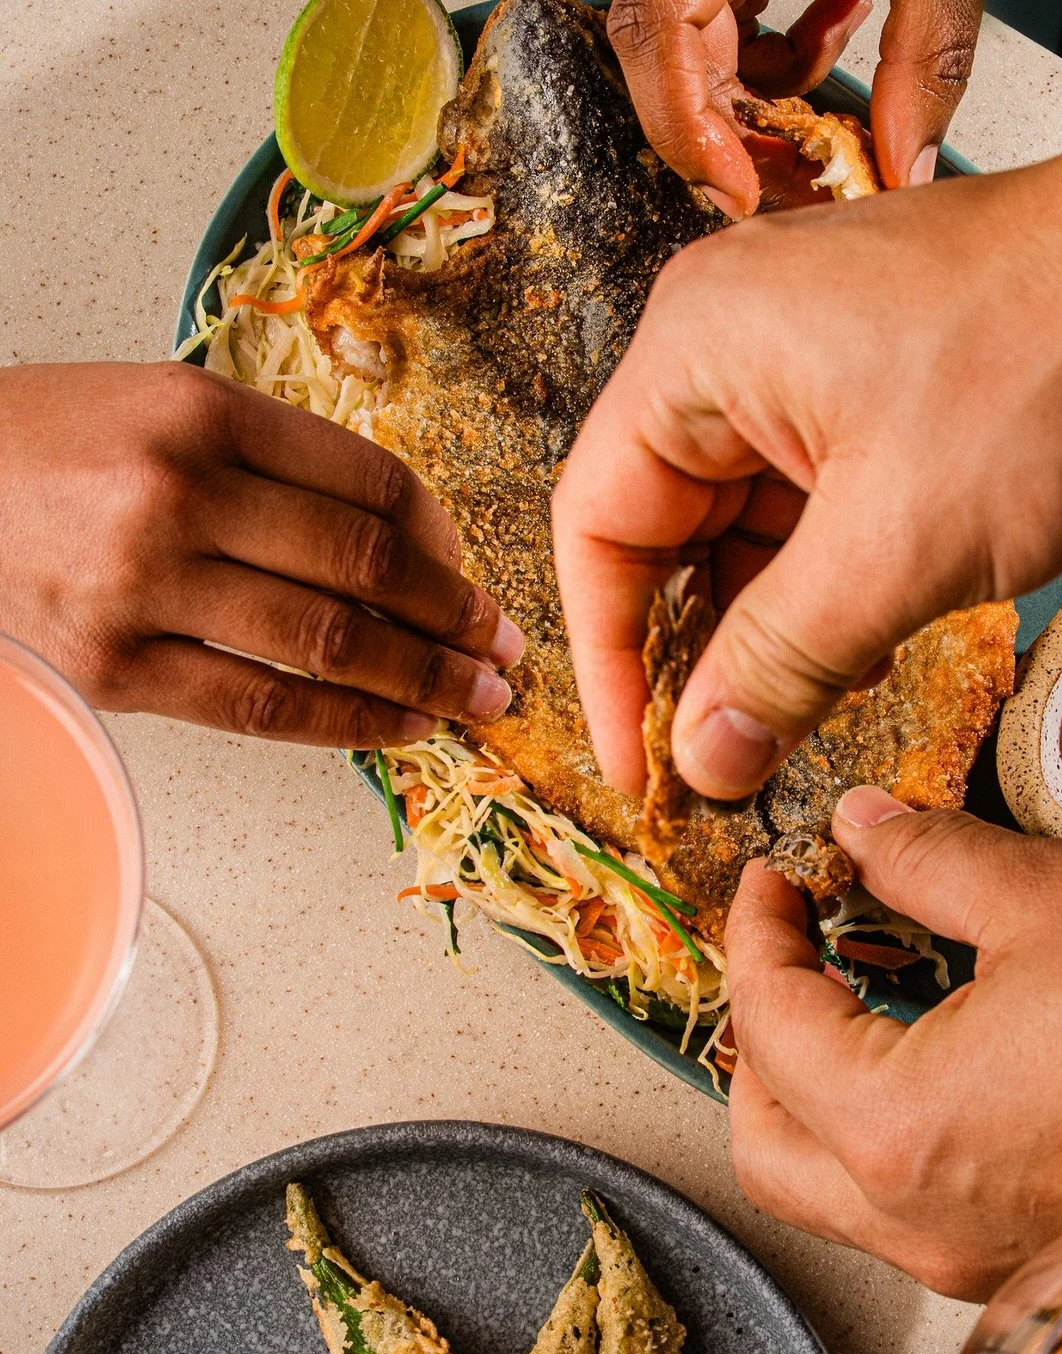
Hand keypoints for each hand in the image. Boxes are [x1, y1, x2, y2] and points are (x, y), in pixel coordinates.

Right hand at [0, 362, 524, 746]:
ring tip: (478, 699)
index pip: (369, 481)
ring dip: (424, 679)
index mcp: (203, 412)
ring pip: (328, 643)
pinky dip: (349, 725)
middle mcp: (181, 492)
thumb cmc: (51, 451)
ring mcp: (145, 585)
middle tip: (504, 647)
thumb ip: (276, 461)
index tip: (473, 572)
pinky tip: (400, 729)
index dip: (445, 538)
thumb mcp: (160, 409)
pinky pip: (264, 707)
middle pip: (365, 565)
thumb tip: (405, 540)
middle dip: (455, 616)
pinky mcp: (118, 668)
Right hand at [555, 132, 1061, 798]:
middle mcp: (733, 351)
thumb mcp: (897, 545)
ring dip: (768, 635)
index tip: (638, 769)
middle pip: (665, 534)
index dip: (608, 662)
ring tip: (791, 729)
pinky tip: (854, 666)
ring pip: (746, 535)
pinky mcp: (876, 398)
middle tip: (718, 767)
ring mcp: (808, 371)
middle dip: (694, 657)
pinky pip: (815, 516)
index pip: (598, 527)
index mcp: (697, 352)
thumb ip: (781, 663)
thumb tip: (701, 761)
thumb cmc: (1051, 366)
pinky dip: (827, 595)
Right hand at [605, 0, 981, 214]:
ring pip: (705, 32)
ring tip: (824, 119)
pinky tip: (838, 31)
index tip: (738, 194)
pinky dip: (786, 34)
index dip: (690, 130)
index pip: (653, 36)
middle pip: (673, 50)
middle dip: (733, 129)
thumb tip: (909, 160)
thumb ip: (926, 50)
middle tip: (793, 183)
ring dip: (766, 88)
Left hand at [724, 788, 1061, 1299]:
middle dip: (759, 1040)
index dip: (754, 934)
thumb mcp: (1048, 895)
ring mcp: (971, 1260)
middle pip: (765, 1143)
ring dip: (819, 1095)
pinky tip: (943, 1060)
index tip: (774, 885)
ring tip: (861, 999)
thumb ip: (924, 857)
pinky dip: (892, 1136)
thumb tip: (864, 829)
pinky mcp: (1025, 1268)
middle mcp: (918, 1223)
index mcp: (897, 1130)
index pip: (767, 1024)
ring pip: (832, 1192)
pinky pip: (911, 1211)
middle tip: (790, 956)